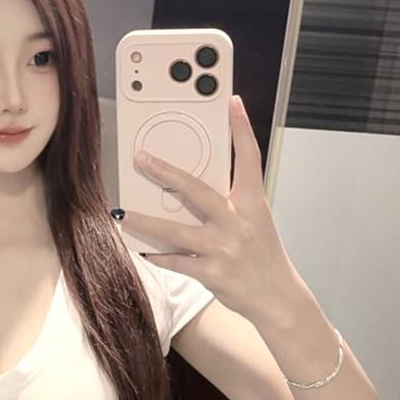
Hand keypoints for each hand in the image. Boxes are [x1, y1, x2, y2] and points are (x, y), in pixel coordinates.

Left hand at [121, 95, 300, 323]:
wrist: (277, 297)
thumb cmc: (262, 256)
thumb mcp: (255, 221)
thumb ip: (229, 203)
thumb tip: (190, 188)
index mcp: (252, 203)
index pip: (249, 159)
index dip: (242, 129)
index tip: (233, 102)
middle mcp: (237, 222)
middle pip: (196, 190)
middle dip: (166, 173)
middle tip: (142, 158)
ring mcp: (222, 248)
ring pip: (175, 230)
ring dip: (145, 221)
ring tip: (122, 212)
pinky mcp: (210, 272)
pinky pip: (175, 260)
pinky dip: (157, 255)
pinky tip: (141, 249)